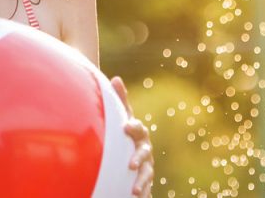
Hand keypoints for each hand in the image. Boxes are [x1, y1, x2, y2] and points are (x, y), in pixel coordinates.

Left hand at [111, 76, 152, 197]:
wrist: (134, 156)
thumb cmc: (127, 134)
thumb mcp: (123, 117)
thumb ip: (121, 100)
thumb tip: (116, 78)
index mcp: (138, 133)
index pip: (137, 128)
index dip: (133, 127)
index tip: (125, 127)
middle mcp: (144, 149)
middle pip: (145, 152)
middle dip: (139, 158)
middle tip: (131, 164)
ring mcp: (146, 166)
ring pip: (147, 173)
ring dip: (142, 181)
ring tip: (134, 190)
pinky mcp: (144, 181)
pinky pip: (146, 188)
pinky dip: (144, 194)